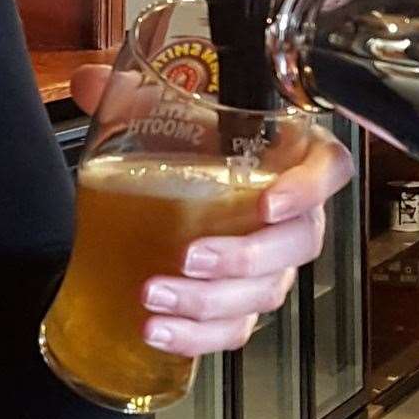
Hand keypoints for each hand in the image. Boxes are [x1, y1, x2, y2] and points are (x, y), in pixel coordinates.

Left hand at [69, 64, 355, 357]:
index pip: (329, 168)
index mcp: (285, 157)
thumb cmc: (188, 146)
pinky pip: (234, 329)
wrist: (170, 192)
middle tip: (191, 255)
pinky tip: (159, 330)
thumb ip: (127, 92)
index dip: (309, 188)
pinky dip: (197, 336)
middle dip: (243, 257)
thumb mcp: (162, 111)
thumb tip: (89, 82)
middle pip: (297, 244)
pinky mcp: (241, 302)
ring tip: (155, 295)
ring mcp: (270, 264)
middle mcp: (288, 214)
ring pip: (263, 293)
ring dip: (209, 302)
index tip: (269, 202)